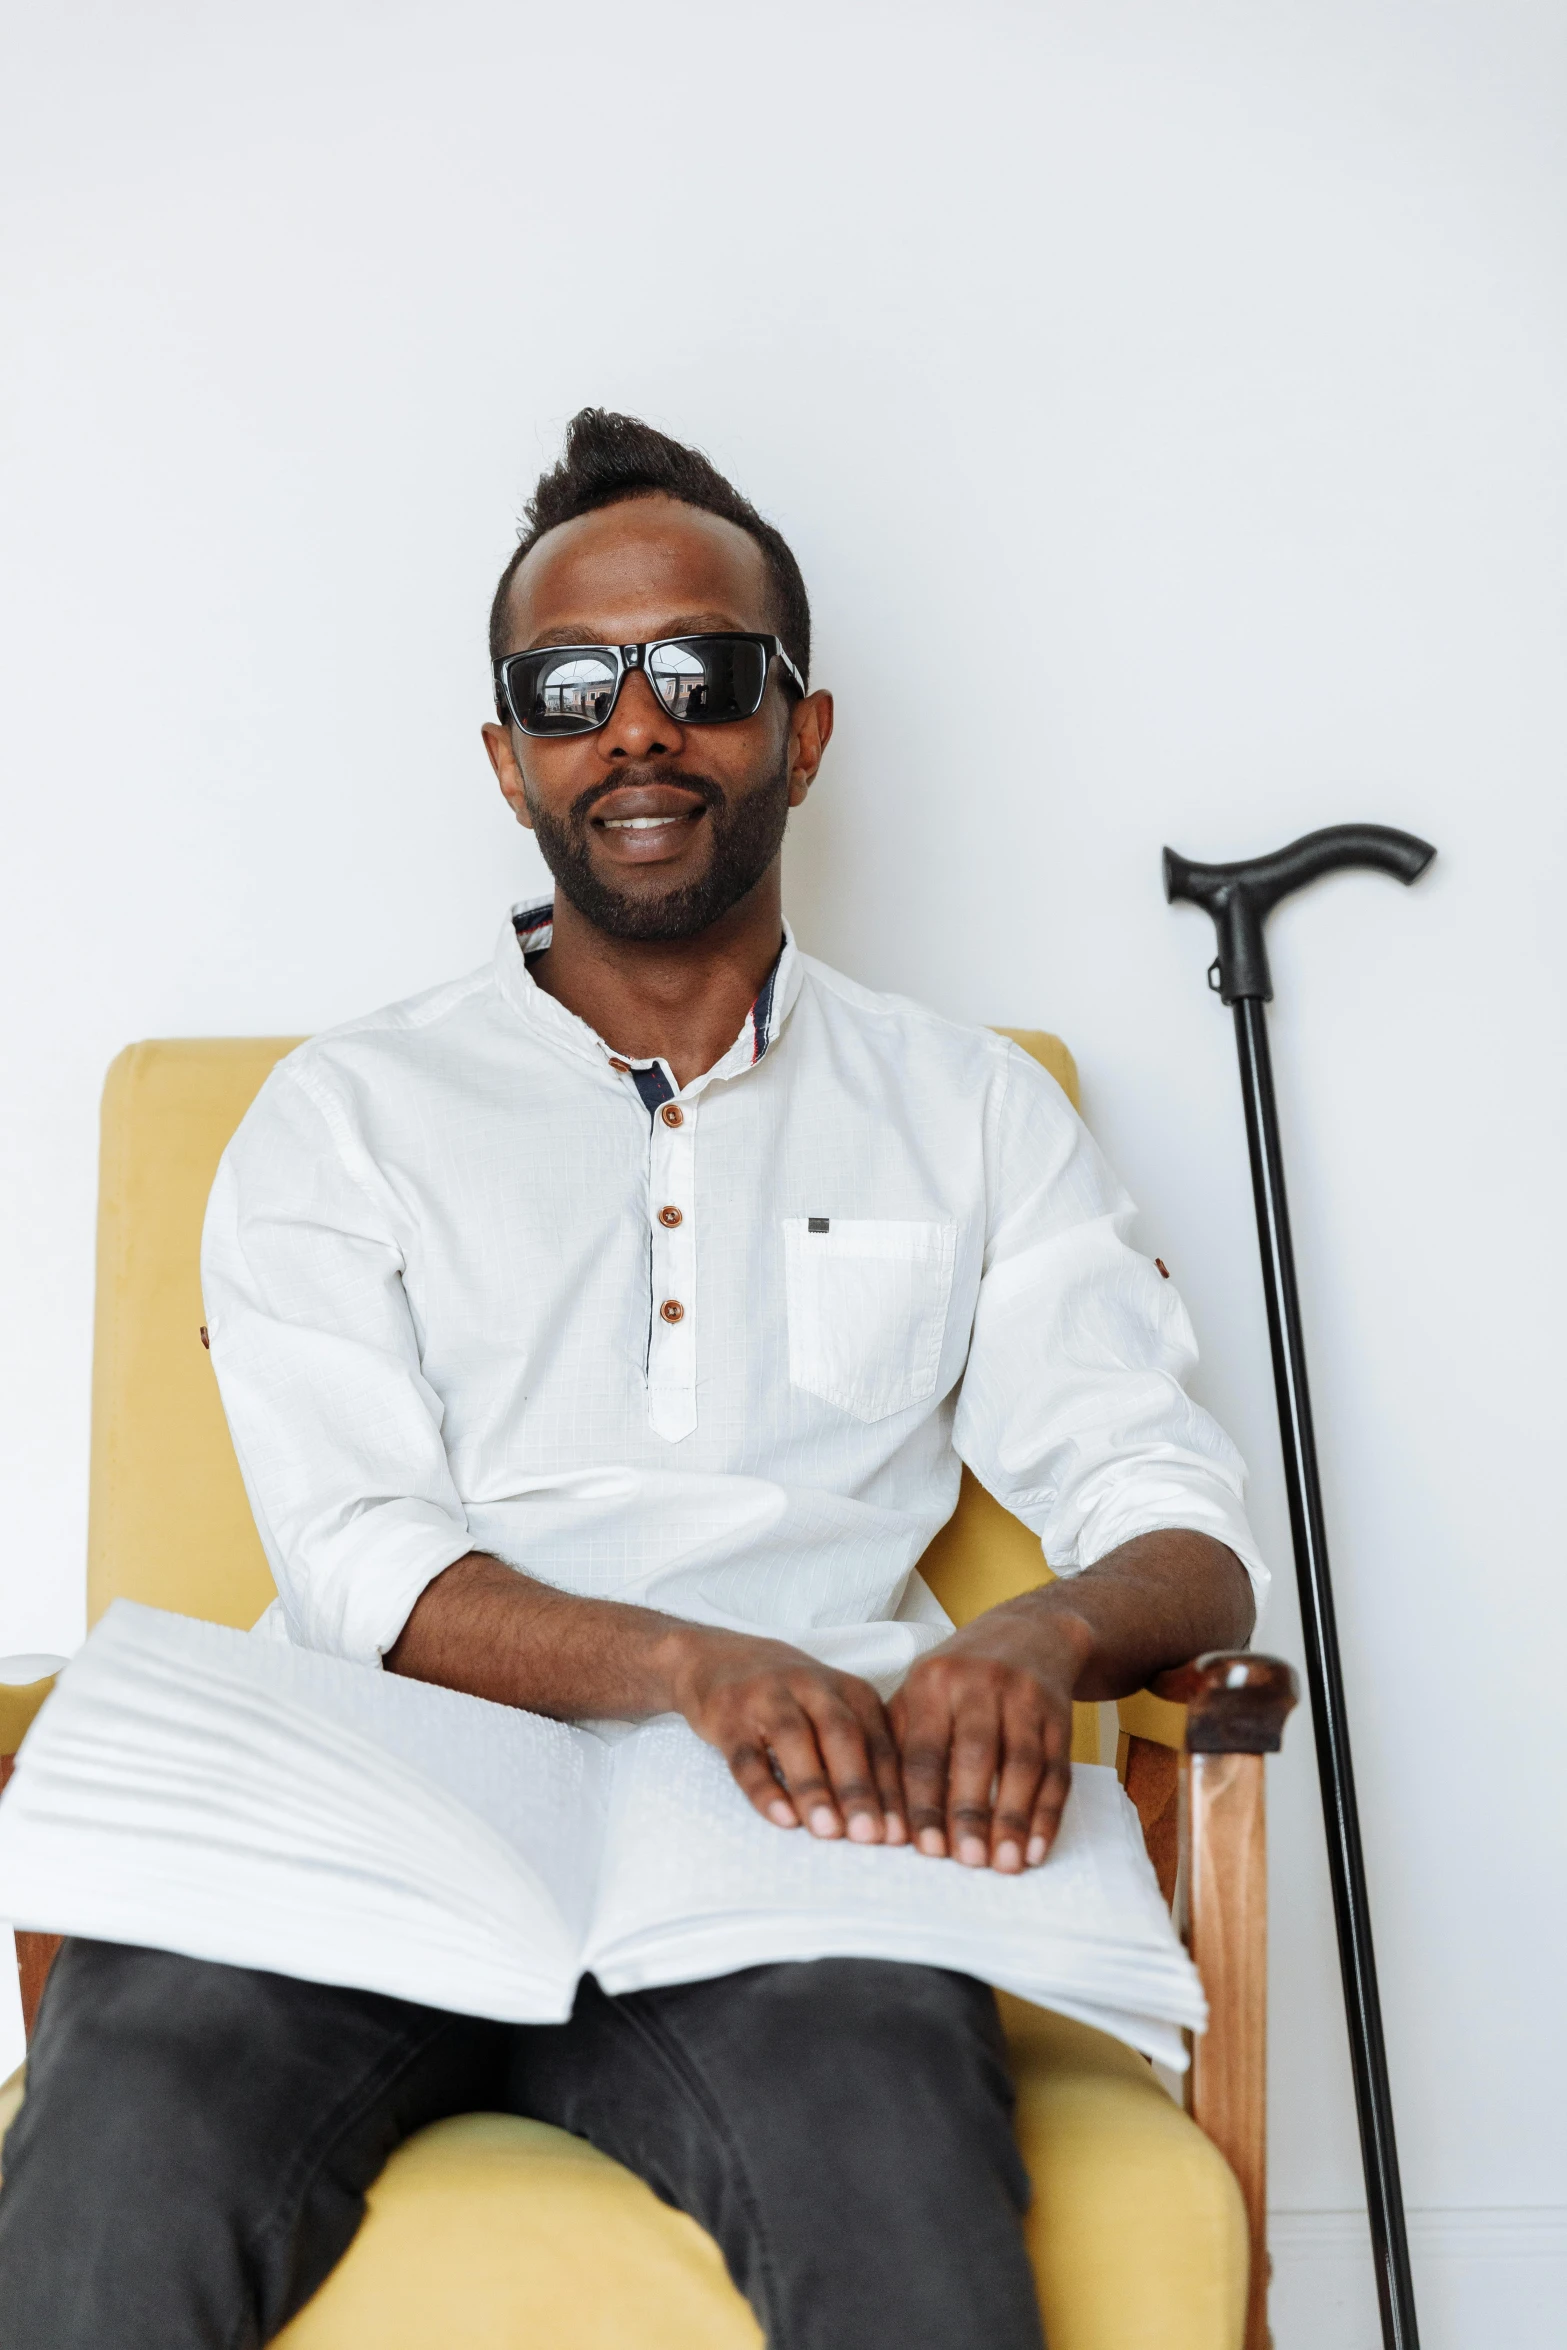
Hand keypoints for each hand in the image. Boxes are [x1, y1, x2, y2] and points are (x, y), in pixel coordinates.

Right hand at [671, 1628, 906, 1846]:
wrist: (720, 1659)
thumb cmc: (795, 1702)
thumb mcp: (836, 1714)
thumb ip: (864, 1758)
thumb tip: (894, 1827)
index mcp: (851, 1692)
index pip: (879, 1743)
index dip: (891, 1789)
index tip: (900, 1836)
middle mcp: (813, 1688)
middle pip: (842, 1736)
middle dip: (858, 1789)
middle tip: (869, 1836)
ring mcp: (768, 1698)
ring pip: (794, 1740)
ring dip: (814, 1787)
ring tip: (828, 1832)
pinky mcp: (729, 1717)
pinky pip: (747, 1755)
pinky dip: (765, 1788)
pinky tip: (782, 1818)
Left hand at [889, 1605, 1082, 1872]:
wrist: (1030, 1633)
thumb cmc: (961, 1676)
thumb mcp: (922, 1690)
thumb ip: (899, 1742)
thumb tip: (882, 1815)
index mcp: (932, 1681)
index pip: (923, 1751)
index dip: (923, 1802)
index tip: (922, 1849)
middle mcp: (978, 1683)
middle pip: (974, 1756)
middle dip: (969, 1813)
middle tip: (966, 1862)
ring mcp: (1023, 1696)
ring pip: (1021, 1764)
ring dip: (1013, 1819)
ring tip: (1005, 1864)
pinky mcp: (1058, 1713)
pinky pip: (1056, 1769)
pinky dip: (1047, 1813)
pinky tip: (1036, 1847)